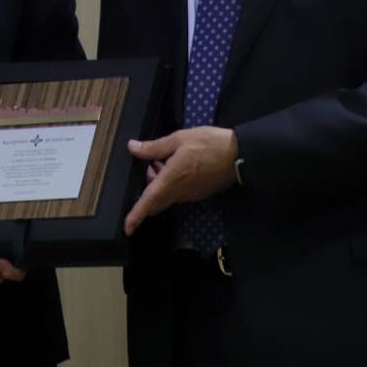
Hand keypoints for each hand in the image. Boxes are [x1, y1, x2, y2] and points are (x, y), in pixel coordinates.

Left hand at [123, 127, 238, 234]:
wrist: (240, 155)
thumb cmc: (209, 144)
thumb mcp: (179, 139)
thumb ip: (154, 147)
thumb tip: (132, 147)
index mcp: (171, 180)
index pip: (149, 201)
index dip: (136, 215)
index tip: (127, 228)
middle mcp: (180, 192)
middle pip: (156, 202)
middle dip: (147, 190)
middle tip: (149, 167)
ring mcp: (190, 195)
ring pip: (167, 197)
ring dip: (159, 185)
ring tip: (163, 160)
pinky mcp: (199, 194)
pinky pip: (178, 194)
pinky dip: (171, 184)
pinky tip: (176, 165)